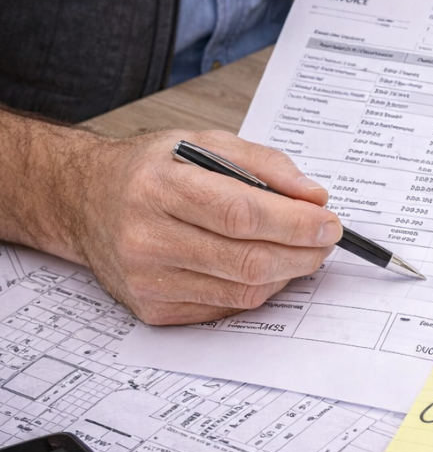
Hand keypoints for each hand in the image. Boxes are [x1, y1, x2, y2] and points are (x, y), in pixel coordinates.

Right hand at [66, 130, 340, 324]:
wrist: (85, 200)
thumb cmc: (152, 170)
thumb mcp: (204, 143)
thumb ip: (265, 165)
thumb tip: (314, 198)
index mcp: (160, 186)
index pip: (241, 214)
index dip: (294, 223)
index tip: (329, 222)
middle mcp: (147, 236)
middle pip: (247, 259)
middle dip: (302, 253)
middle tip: (325, 240)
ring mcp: (147, 279)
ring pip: (243, 290)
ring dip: (287, 273)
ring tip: (301, 251)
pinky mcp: (152, 308)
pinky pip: (226, 307)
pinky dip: (257, 289)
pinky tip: (264, 267)